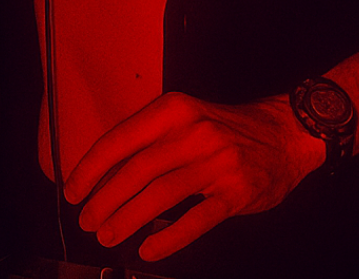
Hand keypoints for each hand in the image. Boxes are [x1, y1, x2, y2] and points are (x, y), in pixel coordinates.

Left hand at [63, 91, 324, 261]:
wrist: (286, 133)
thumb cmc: (225, 127)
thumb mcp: (186, 117)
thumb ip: (151, 138)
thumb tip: (104, 170)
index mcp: (173, 109)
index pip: (121, 139)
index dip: (92, 168)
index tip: (72, 190)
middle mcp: (192, 132)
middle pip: (137, 170)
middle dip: (104, 199)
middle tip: (86, 221)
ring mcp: (216, 162)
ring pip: (160, 196)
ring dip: (127, 219)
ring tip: (107, 235)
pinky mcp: (235, 192)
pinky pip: (195, 220)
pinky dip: (168, 238)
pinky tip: (148, 249)